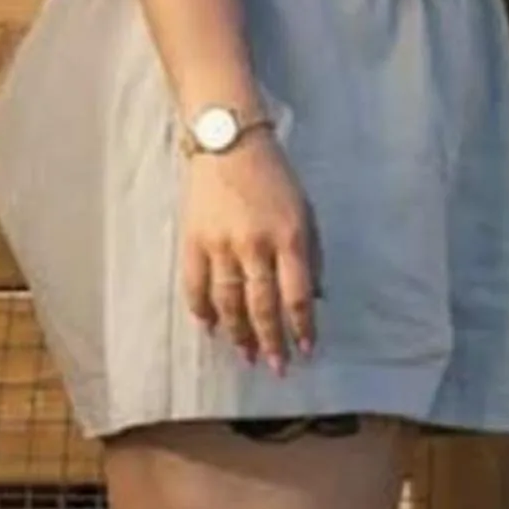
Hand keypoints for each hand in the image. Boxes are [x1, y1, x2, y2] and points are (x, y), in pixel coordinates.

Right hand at [180, 129, 317, 371]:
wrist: (228, 142)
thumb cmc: (275, 177)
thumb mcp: (305, 210)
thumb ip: (311, 254)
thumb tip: (315, 297)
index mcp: (289, 237)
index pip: (296, 296)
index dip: (301, 328)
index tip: (306, 350)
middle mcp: (255, 245)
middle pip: (262, 306)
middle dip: (270, 341)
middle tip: (275, 367)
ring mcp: (220, 245)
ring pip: (228, 302)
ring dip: (237, 333)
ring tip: (245, 354)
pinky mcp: (193, 241)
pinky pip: (195, 286)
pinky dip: (202, 310)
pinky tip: (210, 328)